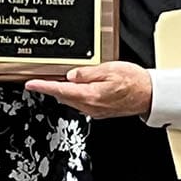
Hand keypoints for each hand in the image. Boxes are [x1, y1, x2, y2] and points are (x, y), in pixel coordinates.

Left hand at [24, 61, 151, 118]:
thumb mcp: (110, 69)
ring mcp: (95, 110)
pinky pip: (81, 102)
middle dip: (51, 88)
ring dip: (62, 91)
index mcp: (91, 95)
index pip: (61, 89)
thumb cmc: (134, 81)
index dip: (43, 87)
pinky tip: (76, 87)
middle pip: (63, 96)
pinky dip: (74, 94)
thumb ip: (88, 72)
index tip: (31, 84)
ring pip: (71, 100)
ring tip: (56, 81)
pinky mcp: (100, 110)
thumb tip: (71, 75)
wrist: (150, 95)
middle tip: (40, 80)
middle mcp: (91, 106)